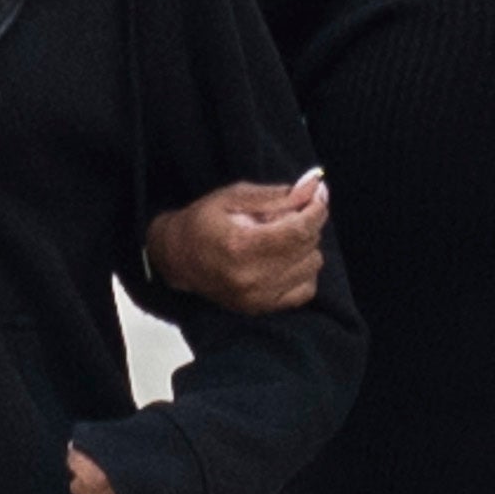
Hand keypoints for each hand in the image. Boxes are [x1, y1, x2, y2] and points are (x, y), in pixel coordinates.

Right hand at [145, 172, 327, 319]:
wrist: (176, 258)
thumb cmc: (202, 221)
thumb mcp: (234, 196)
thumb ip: (277, 194)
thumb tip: (315, 185)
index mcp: (241, 246)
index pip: (299, 229)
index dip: (317, 208)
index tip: (318, 193)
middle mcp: (251, 277)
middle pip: (307, 246)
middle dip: (306, 223)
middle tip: (286, 212)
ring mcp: (257, 297)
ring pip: (311, 266)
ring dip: (304, 247)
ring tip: (280, 237)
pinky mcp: (261, 308)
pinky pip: (306, 289)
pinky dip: (302, 270)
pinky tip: (284, 259)